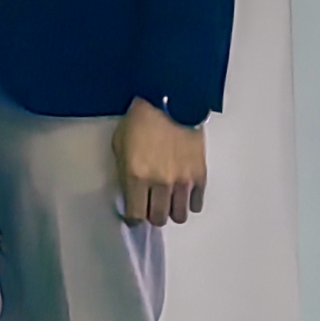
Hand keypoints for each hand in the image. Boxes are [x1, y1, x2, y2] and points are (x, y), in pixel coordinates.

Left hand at [114, 98, 207, 226]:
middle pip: (158, 218)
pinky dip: (188, 202)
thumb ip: (124, 171)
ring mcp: (182, 181)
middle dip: (152, 215)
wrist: (170, 101)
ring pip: (178, 216)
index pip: (136, 214)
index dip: (133, 218)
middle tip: (150, 206)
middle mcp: (160, 183)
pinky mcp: (199, 176)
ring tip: (166, 200)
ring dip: (171, 211)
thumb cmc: (140, 119)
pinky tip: (181, 193)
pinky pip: (195, 204)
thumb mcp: (119, 144)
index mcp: (136, 175)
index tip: (133, 215)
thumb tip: (130, 191)